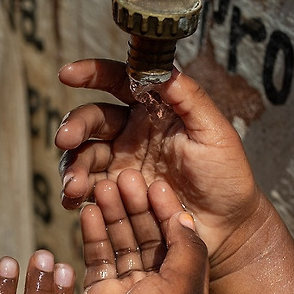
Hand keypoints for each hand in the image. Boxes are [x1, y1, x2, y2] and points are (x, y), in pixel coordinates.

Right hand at [49, 171, 208, 293]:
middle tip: (124, 176)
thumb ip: (187, 252)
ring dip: (114, 216)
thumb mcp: (181, 293)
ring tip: (102, 185)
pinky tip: (86, 211)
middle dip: (138, 207)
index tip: (156, 181)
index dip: (169, 210)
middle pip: (149, 238)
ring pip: (122, 245)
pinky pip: (96, 260)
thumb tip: (185, 219)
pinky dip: (92, 236)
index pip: (180, 241)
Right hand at [56, 59, 270, 279]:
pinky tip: (72, 200)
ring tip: (74, 186)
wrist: (228, 227)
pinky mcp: (117, 195)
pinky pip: (87, 188)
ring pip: (84, 154)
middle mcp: (132, 132)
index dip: (93, 73)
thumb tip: (160, 66)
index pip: (119, 82)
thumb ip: (189, 97)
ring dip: (72, 166)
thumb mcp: (215, 132)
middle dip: (75, 126)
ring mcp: (121, 164)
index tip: (69, 74)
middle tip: (65, 139)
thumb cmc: (227, 176)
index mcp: (155, 109)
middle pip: (93, 119)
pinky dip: (74, 192)